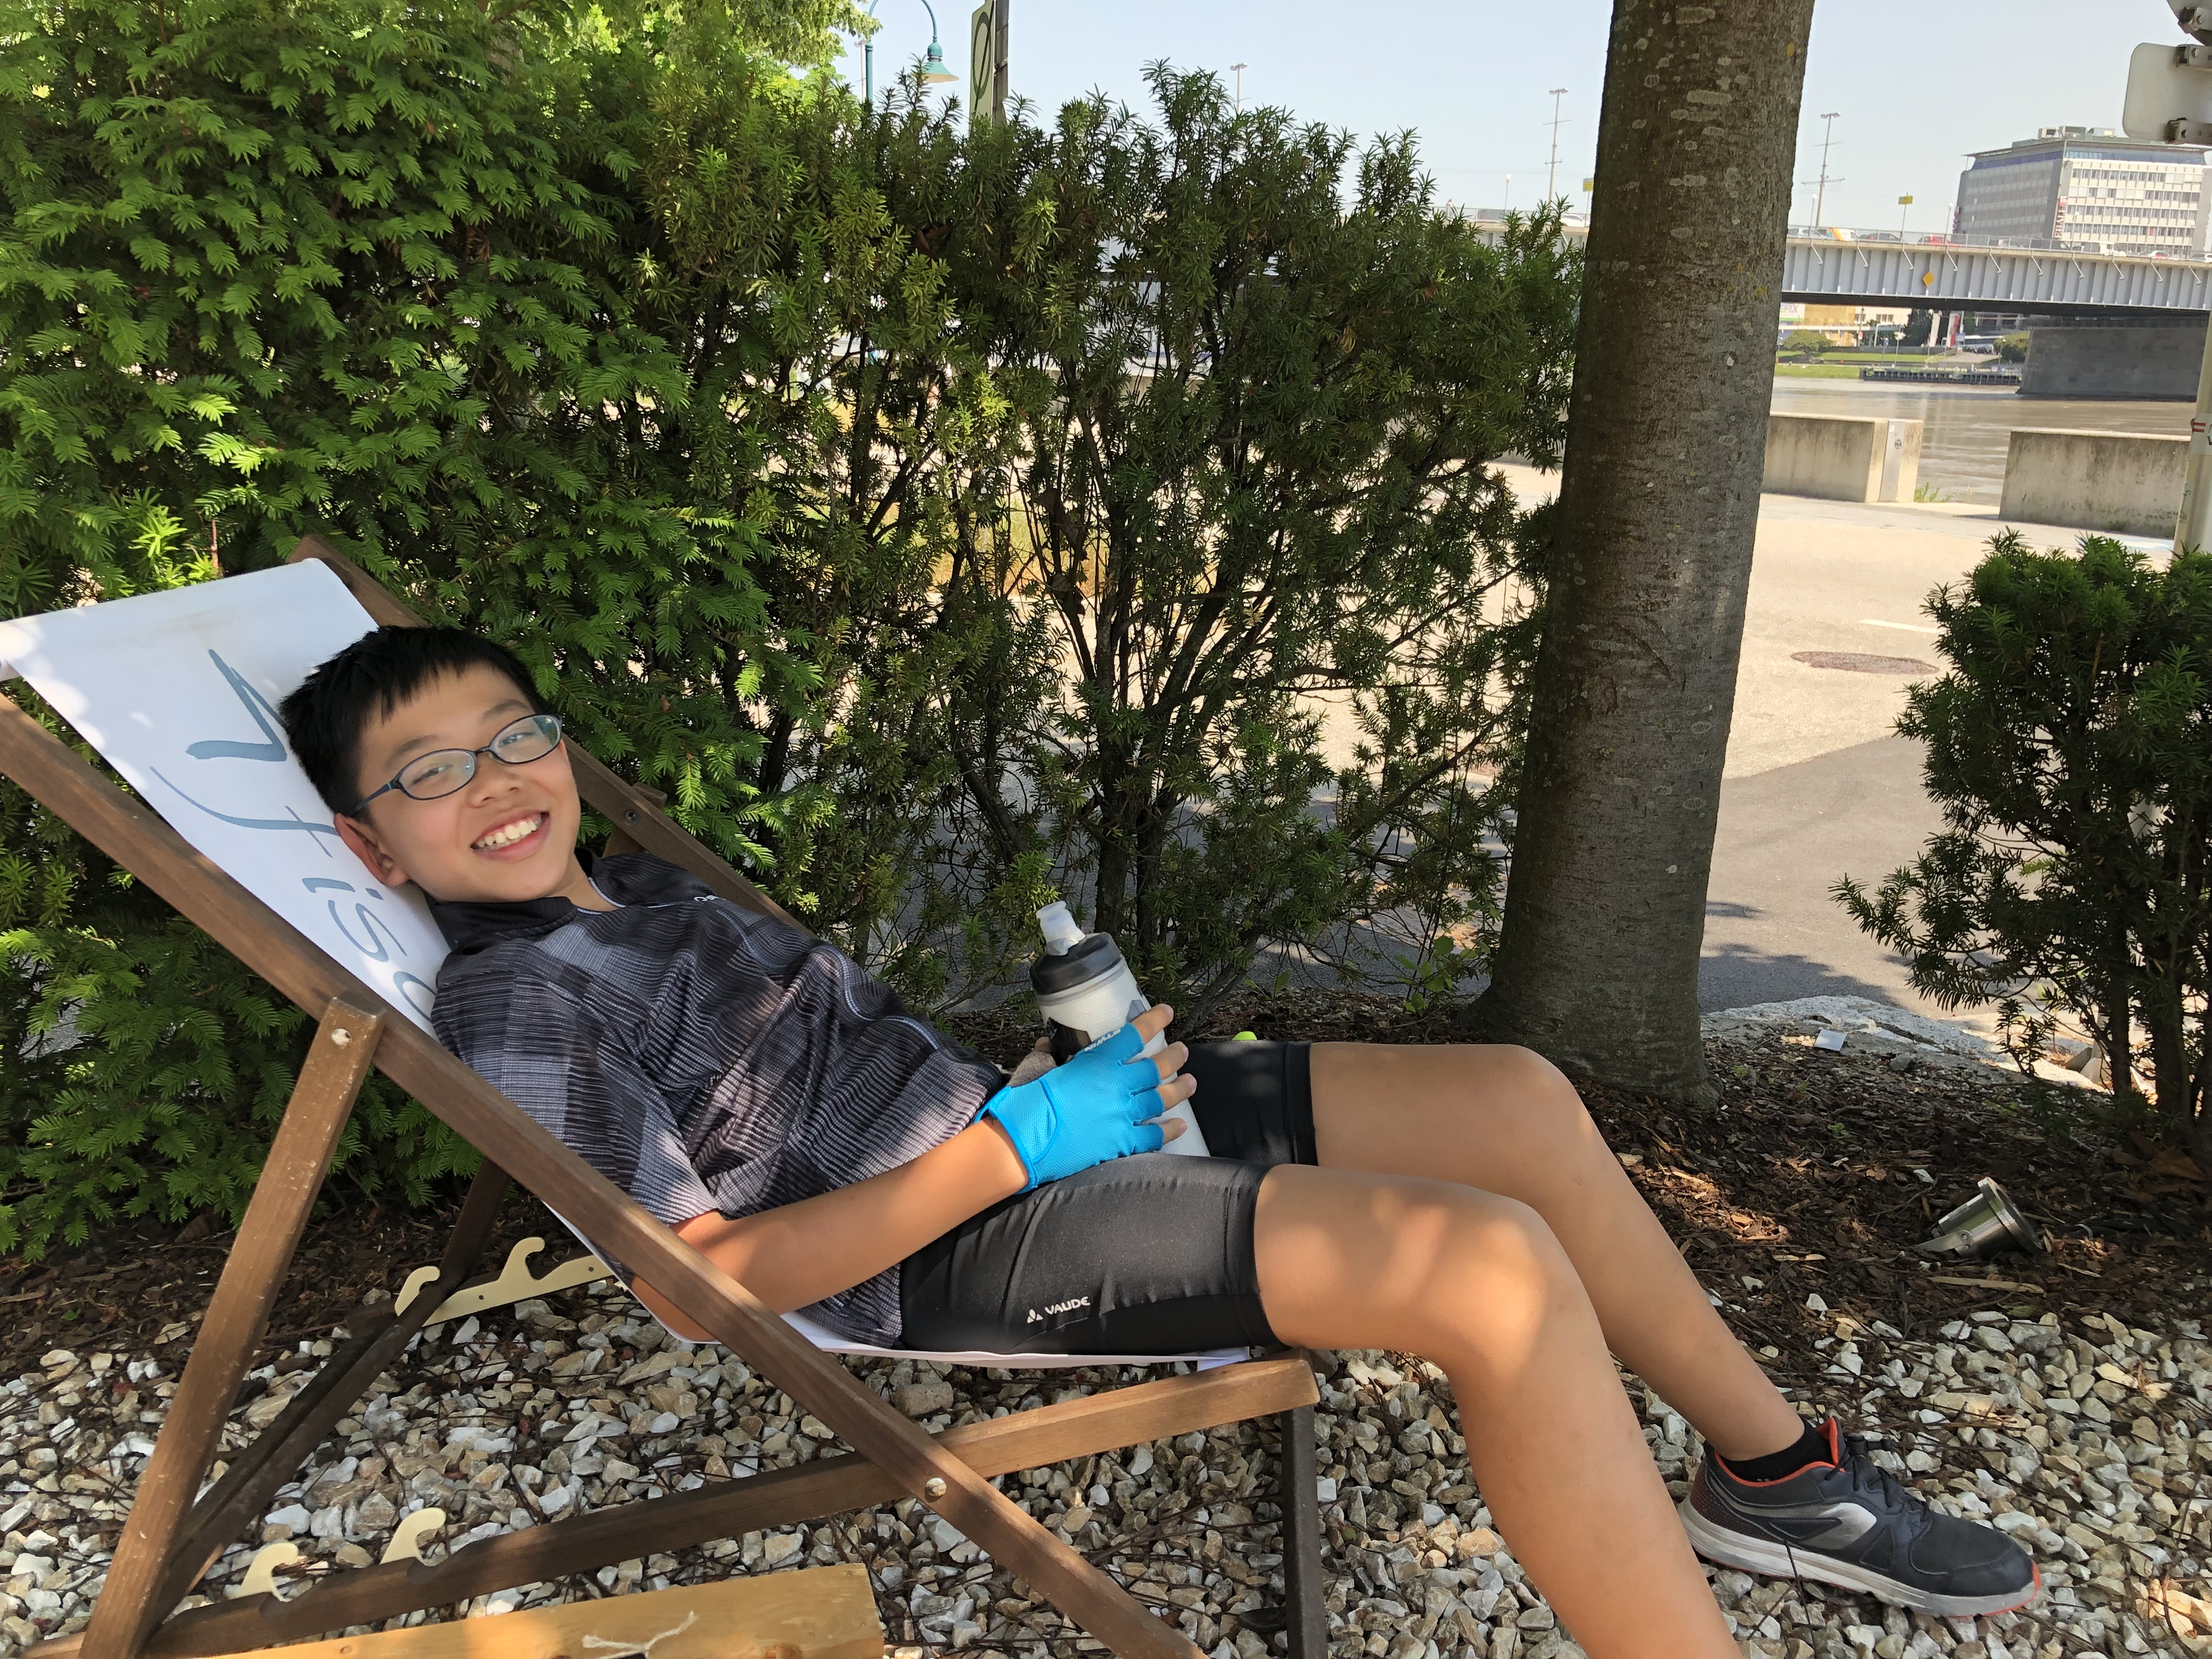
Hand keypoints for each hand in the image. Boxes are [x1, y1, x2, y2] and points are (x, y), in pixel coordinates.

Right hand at [984, 1008, 1191, 1189]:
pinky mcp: (1121, 1144)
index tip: (1167, 1012)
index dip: (1153, 1021)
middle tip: (1184, 1052)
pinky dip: (1169, 1130)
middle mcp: (1116, 1086)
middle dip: (1174, 1057)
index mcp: (1097, 1063)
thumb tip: (1047, 1045)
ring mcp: (1122, 1116)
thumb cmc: (1025, 1102)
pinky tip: (1180, 1125)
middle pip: (1155, 1068)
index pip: (1133, 1035)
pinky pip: (1153, 1136)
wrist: (1022, 1142)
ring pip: (1160, 1099)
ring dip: (1179, 1090)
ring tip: (1191, 1082)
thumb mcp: (1035, 1069)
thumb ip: (1048, 1055)